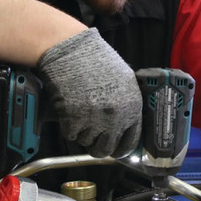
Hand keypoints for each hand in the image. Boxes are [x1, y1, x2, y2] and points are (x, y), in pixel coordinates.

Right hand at [36, 28, 141, 157]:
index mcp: (132, 108)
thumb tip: (123, 123)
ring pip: (86, 142)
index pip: (129, 141)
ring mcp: (95, 120)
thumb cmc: (96, 60)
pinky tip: (69, 109)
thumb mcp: (123, 79)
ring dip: (81, 132)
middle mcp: (116, 117)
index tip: (112, 148)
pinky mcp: (74, 120)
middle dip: (96, 145)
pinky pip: (70, 134)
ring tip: (78, 112)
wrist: (73, 51)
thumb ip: (126, 103)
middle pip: (105, 149)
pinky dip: (67, 126)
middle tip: (90, 136)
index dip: (119, 147)